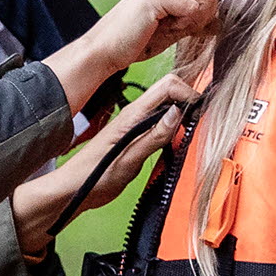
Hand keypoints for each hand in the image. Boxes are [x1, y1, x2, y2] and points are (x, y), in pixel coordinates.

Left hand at [14, 71, 192, 255]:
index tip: (200, 113)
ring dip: (184, 117)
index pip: (168, 85)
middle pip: (171, 93)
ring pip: (168, 109)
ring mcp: (137, 125)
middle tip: (199, 125)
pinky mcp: (138, 137)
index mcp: (133, 114)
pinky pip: (162, 125)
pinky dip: (175, 130)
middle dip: (190, 103)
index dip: (188, 93)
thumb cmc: (94, 176)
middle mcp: (135, 115)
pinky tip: (178, 145)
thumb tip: (177, 113)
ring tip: (192, 135)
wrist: (75, 190)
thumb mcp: (129, 159)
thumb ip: (154, 136)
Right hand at [39, 0, 221, 111]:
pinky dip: (186, 23)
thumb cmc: (138, 40)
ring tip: (171, 27)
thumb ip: (196, 14)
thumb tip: (222, 16)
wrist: (105, 51)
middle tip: (181, 25)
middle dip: (206, 10)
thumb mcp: (174, 24)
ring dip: (196, 17)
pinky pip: (194, 6)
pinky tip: (165, 29)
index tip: (194, 16)